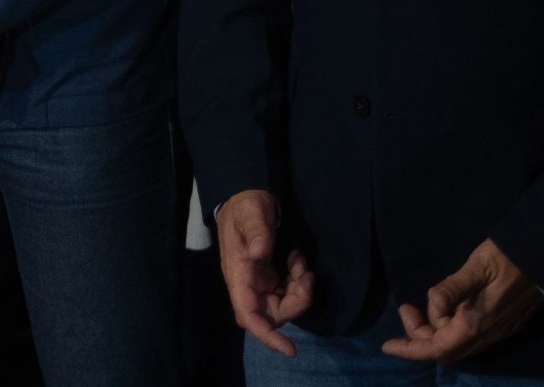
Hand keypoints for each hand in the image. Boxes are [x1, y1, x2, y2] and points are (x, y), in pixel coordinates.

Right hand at [215, 190, 313, 355]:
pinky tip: (298, 261)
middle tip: (306, 275)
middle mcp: (247, 284)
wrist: (246, 195)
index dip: (266, 335)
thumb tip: (259, 254)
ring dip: (298, 292)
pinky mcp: (269, 277)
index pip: (248, 314)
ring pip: (282, 305)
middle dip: (295, 303)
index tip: (289, 349)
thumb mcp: (252, 212)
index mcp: (238, 273)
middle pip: (271, 315)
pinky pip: (286, 293)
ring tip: (301, 264)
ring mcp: (259, 282)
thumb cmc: (246, 204)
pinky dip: (298, 284)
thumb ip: (257, 231)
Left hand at [381, 238, 541, 362]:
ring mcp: (498, 332)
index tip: (387, 344)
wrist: (543, 255)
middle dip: (419, 338)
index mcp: (478, 322)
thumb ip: (453, 288)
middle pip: (446, 352)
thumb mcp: (476, 266)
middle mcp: (488, 334)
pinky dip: (449, 330)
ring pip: (459, 347)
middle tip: (406, 310)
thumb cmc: (507, 256)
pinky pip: (470, 338)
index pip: (439, 348)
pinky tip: (443, 310)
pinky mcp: (504, 325)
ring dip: (434, 334)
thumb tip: (432, 307)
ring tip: (417, 309)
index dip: (411, 349)